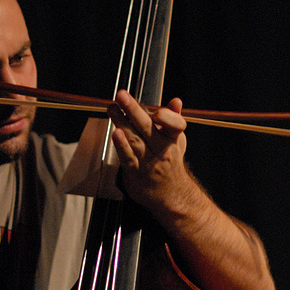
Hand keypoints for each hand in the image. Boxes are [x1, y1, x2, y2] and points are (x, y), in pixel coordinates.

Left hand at [107, 89, 192, 215]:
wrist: (172, 195)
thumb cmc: (170, 161)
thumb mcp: (177, 140)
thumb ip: (174, 119)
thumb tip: (176, 101)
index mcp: (173, 139)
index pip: (176, 125)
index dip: (167, 117)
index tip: (157, 111)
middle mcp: (162, 150)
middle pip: (148, 127)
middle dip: (133, 109)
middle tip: (121, 95)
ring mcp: (149, 161)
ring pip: (135, 139)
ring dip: (121, 122)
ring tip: (112, 109)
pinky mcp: (136, 172)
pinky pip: (128, 157)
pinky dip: (122, 146)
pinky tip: (116, 134)